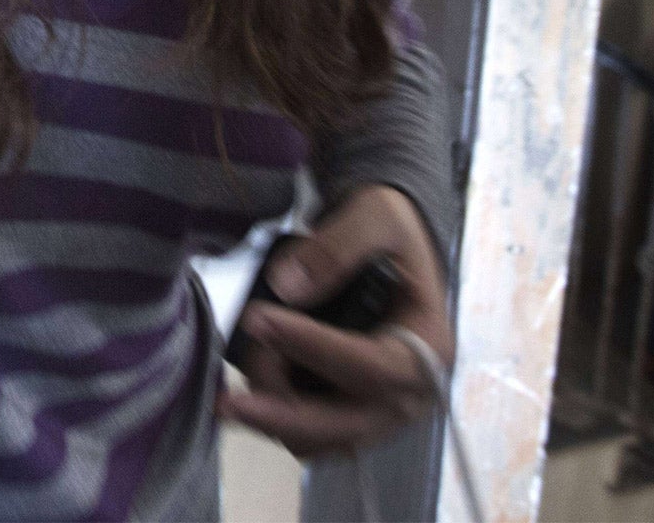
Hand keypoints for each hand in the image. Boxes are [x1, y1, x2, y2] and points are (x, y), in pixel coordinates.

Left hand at [218, 184, 453, 455]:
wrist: (385, 242)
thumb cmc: (387, 228)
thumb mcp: (373, 216)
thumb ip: (336, 247)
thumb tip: (287, 286)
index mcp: (427, 347)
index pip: (373, 365)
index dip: (314, 347)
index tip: (258, 320)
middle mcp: (409, 394)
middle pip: (346, 426)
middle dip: (282, 413)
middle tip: (226, 400)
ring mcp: (378, 410)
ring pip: (320, 437)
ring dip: (274, 409)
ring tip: (247, 354)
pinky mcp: (349, 411)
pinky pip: (308, 433)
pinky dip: (274, 416)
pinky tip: (247, 379)